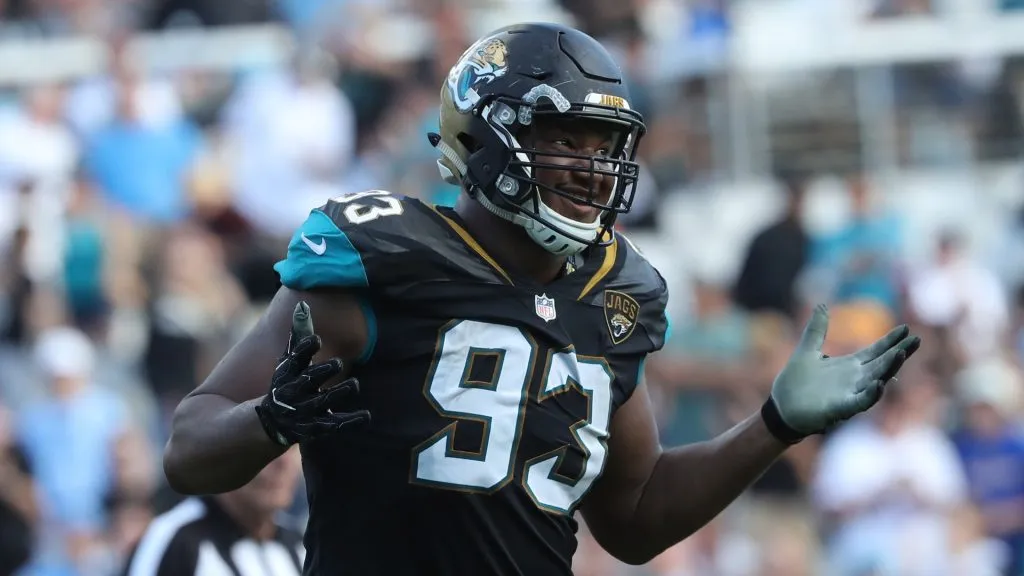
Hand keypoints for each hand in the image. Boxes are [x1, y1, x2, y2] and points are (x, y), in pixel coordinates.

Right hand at [255, 302, 369, 446]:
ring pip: (323, 401)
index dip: (304, 349)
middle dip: (323, 372)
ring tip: (354, 383)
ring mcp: (304, 411)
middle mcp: (293, 392)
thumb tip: (303, 305)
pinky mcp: (317, 427)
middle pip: (309, 381)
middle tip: (339, 362)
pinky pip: (335, 424)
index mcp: (286, 373)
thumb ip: (298, 334)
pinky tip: (367, 415)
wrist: (274, 420)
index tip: (317, 339)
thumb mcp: (290, 360)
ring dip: (339, 392)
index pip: (294, 359)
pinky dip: (351, 421)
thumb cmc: (288, 381)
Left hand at [761, 304, 920, 443]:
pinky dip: (871, 394)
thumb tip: (821, 305)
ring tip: (901, 354)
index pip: (875, 351)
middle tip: (917, 339)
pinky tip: (880, 384)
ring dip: (889, 368)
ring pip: (876, 380)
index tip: (906, 328)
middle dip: (900, 352)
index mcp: (849, 366)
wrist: (780, 408)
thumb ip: (816, 330)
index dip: (890, 341)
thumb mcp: (807, 350)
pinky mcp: (840, 408)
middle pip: (882, 364)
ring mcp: (849, 394)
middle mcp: (854, 379)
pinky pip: (860, 402)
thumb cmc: (795, 383)